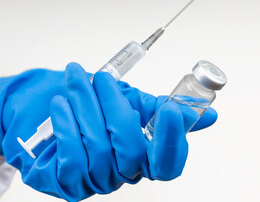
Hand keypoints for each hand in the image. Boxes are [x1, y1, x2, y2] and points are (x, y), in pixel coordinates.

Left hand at [0, 63, 216, 200]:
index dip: (173, 142)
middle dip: (114, 106)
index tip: (171, 109)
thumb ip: (160, 108)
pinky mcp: (67, 181)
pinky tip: (60, 104)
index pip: (167, 165)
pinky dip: (66, 123)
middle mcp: (121, 174)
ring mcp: (94, 181)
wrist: (50, 110)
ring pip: (98, 146)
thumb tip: (208, 115)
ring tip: (74, 80)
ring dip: (85, 106)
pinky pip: (71, 154)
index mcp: (142, 158)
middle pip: (130, 150)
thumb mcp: (128, 102)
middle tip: (99, 77)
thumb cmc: (92, 108)